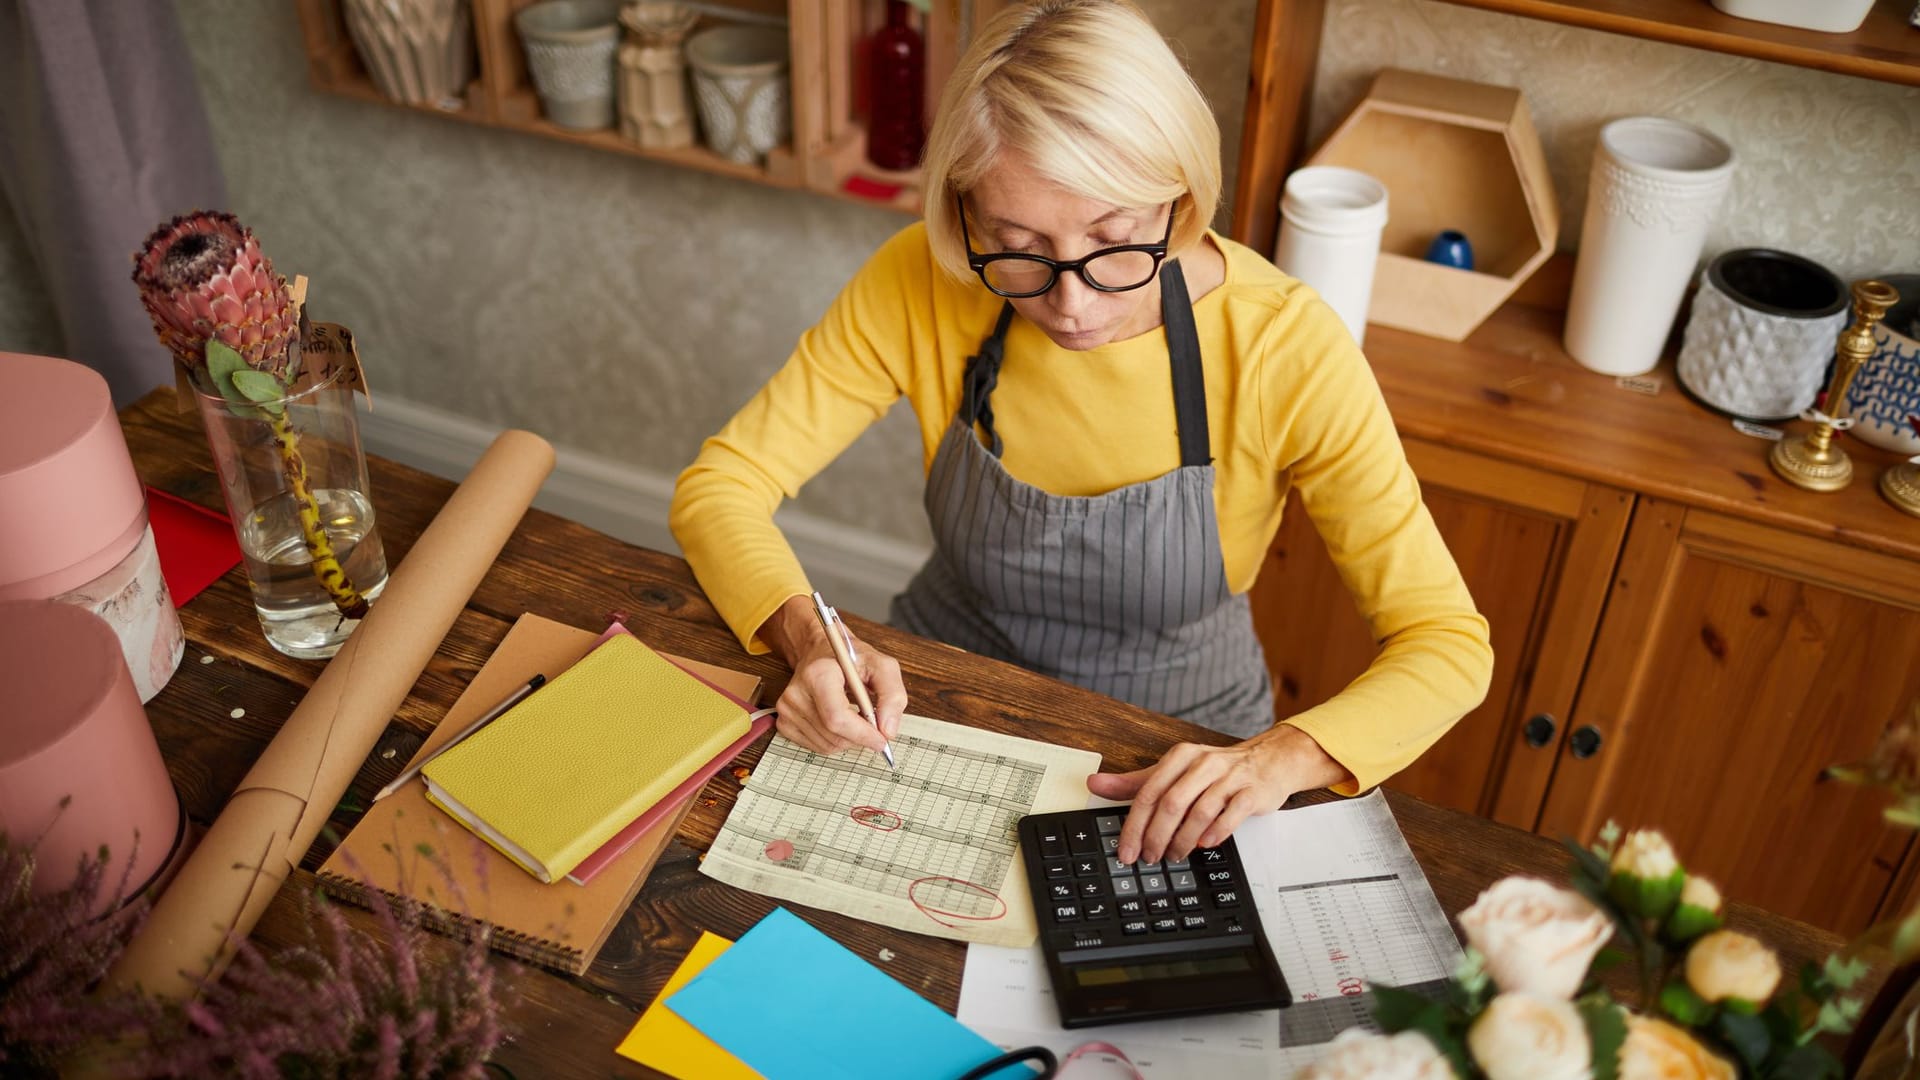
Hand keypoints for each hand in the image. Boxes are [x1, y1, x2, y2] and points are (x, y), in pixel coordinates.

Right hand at [758, 595, 906, 756]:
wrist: (819, 652)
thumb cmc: (849, 658)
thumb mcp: (881, 666)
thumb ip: (892, 695)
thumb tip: (888, 730)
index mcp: (818, 674)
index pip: (837, 718)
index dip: (862, 734)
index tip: (882, 739)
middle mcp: (797, 693)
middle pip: (834, 735)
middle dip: (860, 737)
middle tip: (873, 723)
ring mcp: (787, 710)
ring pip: (828, 745)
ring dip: (849, 739)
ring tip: (854, 716)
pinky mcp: (784, 722)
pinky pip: (817, 747)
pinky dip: (835, 740)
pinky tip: (839, 721)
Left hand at [1087, 725, 1350, 863]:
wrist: (1270, 760)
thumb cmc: (1217, 770)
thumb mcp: (1174, 771)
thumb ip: (1136, 782)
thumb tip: (1095, 783)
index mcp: (1180, 757)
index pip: (1148, 792)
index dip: (1134, 825)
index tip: (1126, 850)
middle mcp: (1203, 763)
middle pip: (1171, 804)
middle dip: (1156, 836)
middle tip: (1149, 858)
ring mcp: (1229, 777)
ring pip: (1198, 812)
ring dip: (1182, 840)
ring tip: (1174, 855)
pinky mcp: (1251, 792)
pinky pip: (1230, 815)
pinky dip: (1215, 833)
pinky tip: (1205, 845)